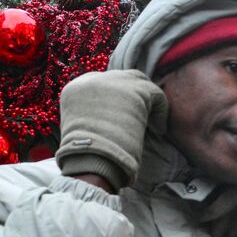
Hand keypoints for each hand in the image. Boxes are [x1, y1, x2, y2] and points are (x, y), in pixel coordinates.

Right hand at [55, 69, 167, 191]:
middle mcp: (92, 80)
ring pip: (138, 82)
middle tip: (141, 113)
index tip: (123, 113)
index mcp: (75, 88)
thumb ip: (90, 115)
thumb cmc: (85, 156)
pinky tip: (160, 128)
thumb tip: (105, 119)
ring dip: (146, 99)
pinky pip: (155, 93)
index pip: (100, 83)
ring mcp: (114, 82)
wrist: (92, 159)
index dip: (115, 97)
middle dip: (132, 93)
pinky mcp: (135, 91)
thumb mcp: (80, 129)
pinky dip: (161, 110)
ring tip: (152, 121)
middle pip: (120, 77)